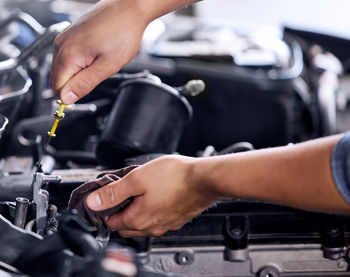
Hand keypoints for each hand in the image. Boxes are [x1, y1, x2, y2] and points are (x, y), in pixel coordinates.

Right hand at [50, 0, 147, 103]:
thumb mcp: (107, 66)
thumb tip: (66, 99)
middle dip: (75, 84)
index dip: (72, 95)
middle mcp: (61, 45)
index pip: (58, 89)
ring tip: (99, 62)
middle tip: (97, 75)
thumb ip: (84, 84)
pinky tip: (96, 54)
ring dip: (79, 73)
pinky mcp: (70, 34)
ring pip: (63, 69)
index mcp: (68, 55)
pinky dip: (81, 62)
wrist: (128, 8)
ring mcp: (65, 38)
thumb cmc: (123, 32)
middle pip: (57, 80)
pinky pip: (69, 57)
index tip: (87, 91)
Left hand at [86, 155, 218, 236]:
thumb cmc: (176, 177)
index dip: (103, 210)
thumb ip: (113, 192)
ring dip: (134, 211)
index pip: (110, 223)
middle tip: (119, 194)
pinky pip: (156, 219)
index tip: (104, 198)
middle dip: (118, 213)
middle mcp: (152, 227)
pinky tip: (155, 196)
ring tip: (137, 192)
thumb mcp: (137, 179)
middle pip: (125, 226)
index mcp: (138, 220)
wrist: (205, 179)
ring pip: (142, 224)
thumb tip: (93, 202)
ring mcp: (166, 225)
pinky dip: (150, 211)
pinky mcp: (177, 219)